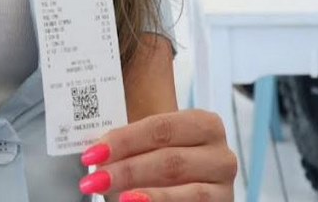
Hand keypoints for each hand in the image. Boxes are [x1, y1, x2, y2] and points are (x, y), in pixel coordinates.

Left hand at [78, 111, 236, 200]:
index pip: (160, 128)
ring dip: (145, 195)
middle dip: (128, 171)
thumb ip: (131, 139)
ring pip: (184, 192)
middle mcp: (221, 154)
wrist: (185, 187)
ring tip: (117, 198)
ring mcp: (224, 187)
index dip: (124, 140)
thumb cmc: (163, 159)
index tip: (93, 153)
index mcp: (204, 124)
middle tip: (95, 179)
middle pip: (170, 160)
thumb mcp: (150, 143)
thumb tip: (96, 148)